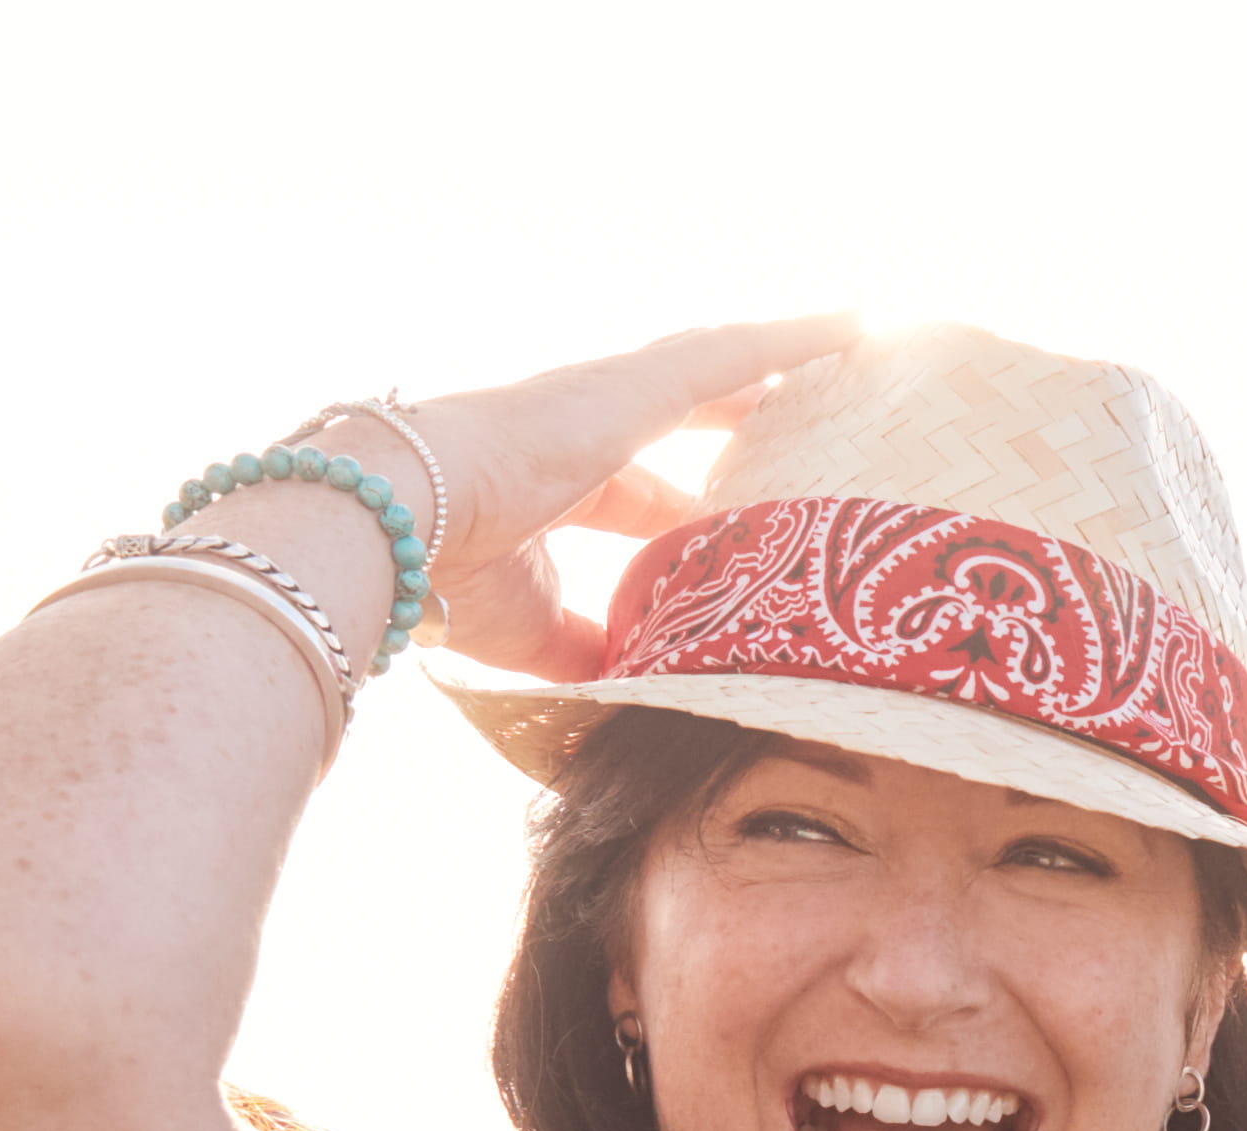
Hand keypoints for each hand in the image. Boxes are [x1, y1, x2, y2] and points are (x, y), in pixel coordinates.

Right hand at [354, 317, 862, 683]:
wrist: (394, 520)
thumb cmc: (442, 576)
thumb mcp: (536, 634)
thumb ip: (595, 652)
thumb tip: (644, 687)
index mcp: (557, 487)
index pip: (639, 494)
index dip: (687, 509)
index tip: (728, 524)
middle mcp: (585, 431)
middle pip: (683, 416)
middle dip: (738, 422)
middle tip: (797, 435)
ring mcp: (607, 400)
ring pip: (715, 369)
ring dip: (777, 365)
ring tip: (847, 350)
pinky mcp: (631, 384)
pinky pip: (734, 354)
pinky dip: (793, 339)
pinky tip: (852, 326)